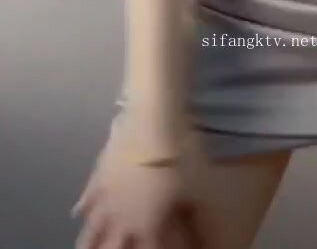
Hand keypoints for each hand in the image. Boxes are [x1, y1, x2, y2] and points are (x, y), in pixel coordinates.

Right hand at [71, 116, 210, 248]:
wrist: (153, 123)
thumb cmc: (179, 158)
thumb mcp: (193, 190)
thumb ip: (190, 218)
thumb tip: (196, 235)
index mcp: (148, 225)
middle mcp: (123, 218)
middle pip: (112, 247)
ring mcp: (107, 197)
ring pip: (92, 229)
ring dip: (88, 242)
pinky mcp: (99, 175)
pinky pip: (87, 196)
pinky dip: (82, 207)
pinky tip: (77, 213)